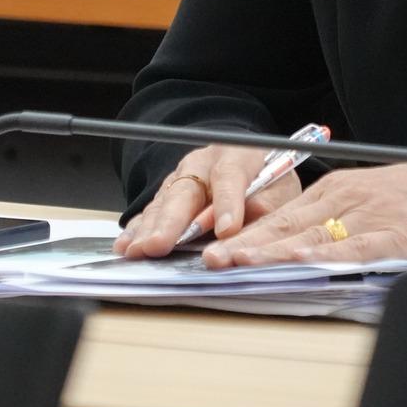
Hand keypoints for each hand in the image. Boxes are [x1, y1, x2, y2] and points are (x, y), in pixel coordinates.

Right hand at [113, 145, 301, 258]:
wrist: (249, 163)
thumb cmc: (267, 178)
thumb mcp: (280, 189)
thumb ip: (267, 205)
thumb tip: (249, 224)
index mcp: (237, 156)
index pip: (231, 176)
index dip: (228, 203)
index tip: (226, 230)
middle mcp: (203, 164)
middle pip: (185, 190)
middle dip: (171, 221)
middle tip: (159, 245)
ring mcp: (182, 177)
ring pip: (163, 203)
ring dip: (149, 229)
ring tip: (137, 250)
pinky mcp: (168, 194)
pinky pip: (150, 212)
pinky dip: (138, 230)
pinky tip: (126, 245)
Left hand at [201, 163, 406, 268]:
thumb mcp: (357, 201)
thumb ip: (323, 224)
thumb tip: (284, 251)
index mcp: (330, 195)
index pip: (278, 219)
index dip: (244, 237)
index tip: (212, 251)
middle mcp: (340, 204)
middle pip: (285, 227)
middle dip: (245, 245)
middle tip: (211, 260)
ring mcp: (365, 219)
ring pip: (311, 237)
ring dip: (272, 251)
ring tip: (239, 262)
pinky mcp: (392, 236)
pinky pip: (354, 248)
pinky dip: (326, 255)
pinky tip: (302, 260)